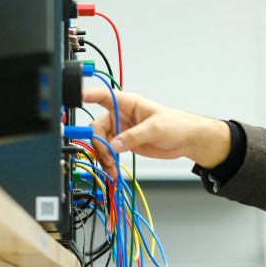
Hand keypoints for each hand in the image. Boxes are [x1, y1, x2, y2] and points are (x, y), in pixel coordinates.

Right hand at [80, 86, 230, 176]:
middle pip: (97, 127)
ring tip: (111, 169)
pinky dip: (109, 162)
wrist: (188, 141)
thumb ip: (133, 136)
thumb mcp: (156, 128)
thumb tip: (114, 145)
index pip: (104, 96)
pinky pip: (109, 152)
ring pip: (101, 142)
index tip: (77, 99)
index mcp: (128, 103)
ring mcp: (121, 130)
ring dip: (103, 156)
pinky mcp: (125, 144)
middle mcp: (121, 115)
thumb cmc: (177, 125)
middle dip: (98, 143)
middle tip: (107, 157)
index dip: (89, 96)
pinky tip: (112, 170)